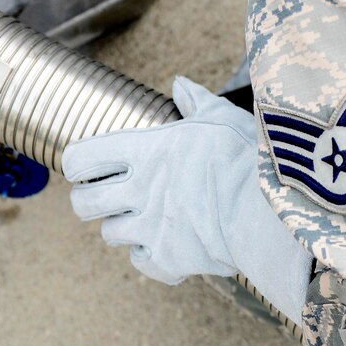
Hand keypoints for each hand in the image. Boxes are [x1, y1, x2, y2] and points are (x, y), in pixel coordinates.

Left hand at [63, 76, 311, 318]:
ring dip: (123, 229)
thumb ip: (195, 100)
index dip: (78, 164)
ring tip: (147, 220)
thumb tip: (180, 83)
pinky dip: (152, 257)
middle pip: (82, 203)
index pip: (78, 159)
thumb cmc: (244, 157)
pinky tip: (169, 245)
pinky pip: (142, 262)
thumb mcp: (220, 117)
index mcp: (143, 150)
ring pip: (110, 234)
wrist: (267, 210)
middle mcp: (138, 190)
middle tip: (108, 197)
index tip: (90, 166)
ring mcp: (150, 228)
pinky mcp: (168, 259)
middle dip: (89, 201)